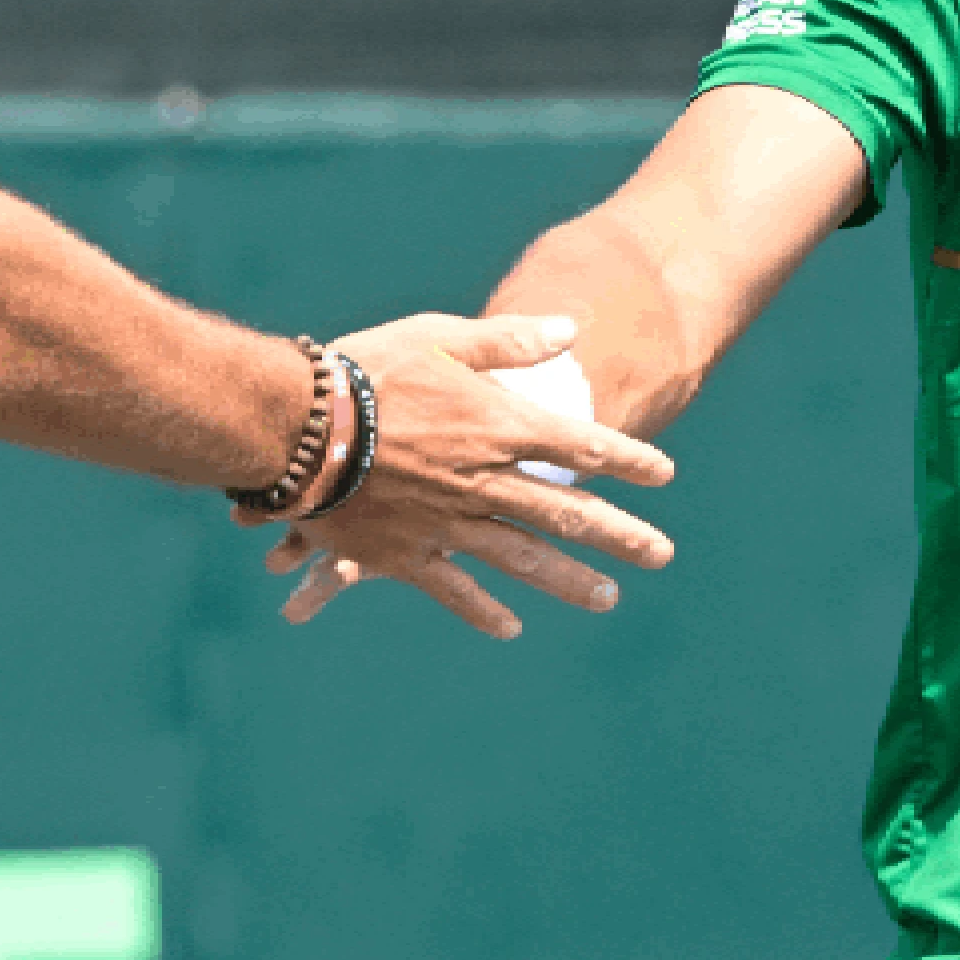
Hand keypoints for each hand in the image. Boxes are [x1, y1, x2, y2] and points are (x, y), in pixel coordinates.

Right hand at [250, 312, 674, 638]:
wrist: (294, 429)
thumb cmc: (365, 370)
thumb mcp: (440, 336)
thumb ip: (508, 340)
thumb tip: (571, 331)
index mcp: (498, 425)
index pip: (582, 445)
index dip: (628, 458)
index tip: (664, 474)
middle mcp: (485, 481)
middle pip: (568, 513)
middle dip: (620, 535)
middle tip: (661, 555)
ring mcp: (448, 525)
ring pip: (524, 559)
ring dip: (571, 581)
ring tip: (610, 598)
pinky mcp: (406, 555)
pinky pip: (455, 590)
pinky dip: (484, 611)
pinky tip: (511, 629)